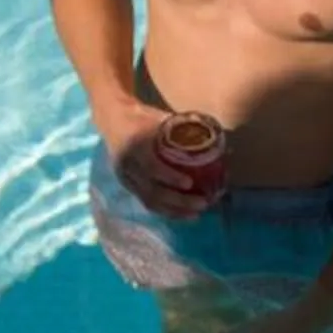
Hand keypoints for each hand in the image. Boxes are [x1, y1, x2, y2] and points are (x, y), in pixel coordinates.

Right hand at [110, 103, 210, 218]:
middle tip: (202, 203)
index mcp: (135, 145)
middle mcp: (127, 166)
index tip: (190, 183)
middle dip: (178, 201)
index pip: (151, 166)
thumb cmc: (143, 118)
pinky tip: (182, 214)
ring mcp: (126, 179)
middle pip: (152, 190)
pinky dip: (165, 211)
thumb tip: (219, 143)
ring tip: (196, 214)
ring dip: (174, 211)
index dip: (170, 177)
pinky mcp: (128, 186)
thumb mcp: (161, 118)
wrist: (113, 121)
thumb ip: (184, 130)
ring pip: (149, 201)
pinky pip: (146, 202)